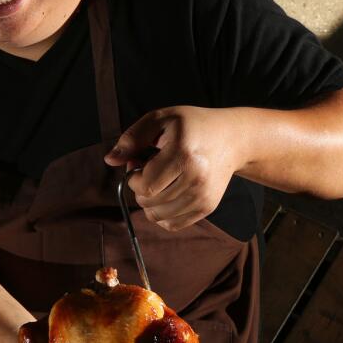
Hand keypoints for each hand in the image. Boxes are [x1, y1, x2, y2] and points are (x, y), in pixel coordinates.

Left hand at [103, 106, 243, 230]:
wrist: (232, 139)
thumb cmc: (193, 126)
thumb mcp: (161, 118)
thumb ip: (133, 137)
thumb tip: (110, 160)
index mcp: (183, 154)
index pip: (145, 185)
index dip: (133, 177)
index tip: (137, 163)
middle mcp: (196, 178)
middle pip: (150, 201)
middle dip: (140, 188)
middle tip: (149, 170)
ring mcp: (204, 196)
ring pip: (159, 216)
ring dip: (150, 202)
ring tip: (159, 181)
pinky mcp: (208, 207)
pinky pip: (172, 224)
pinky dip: (162, 214)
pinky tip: (167, 194)